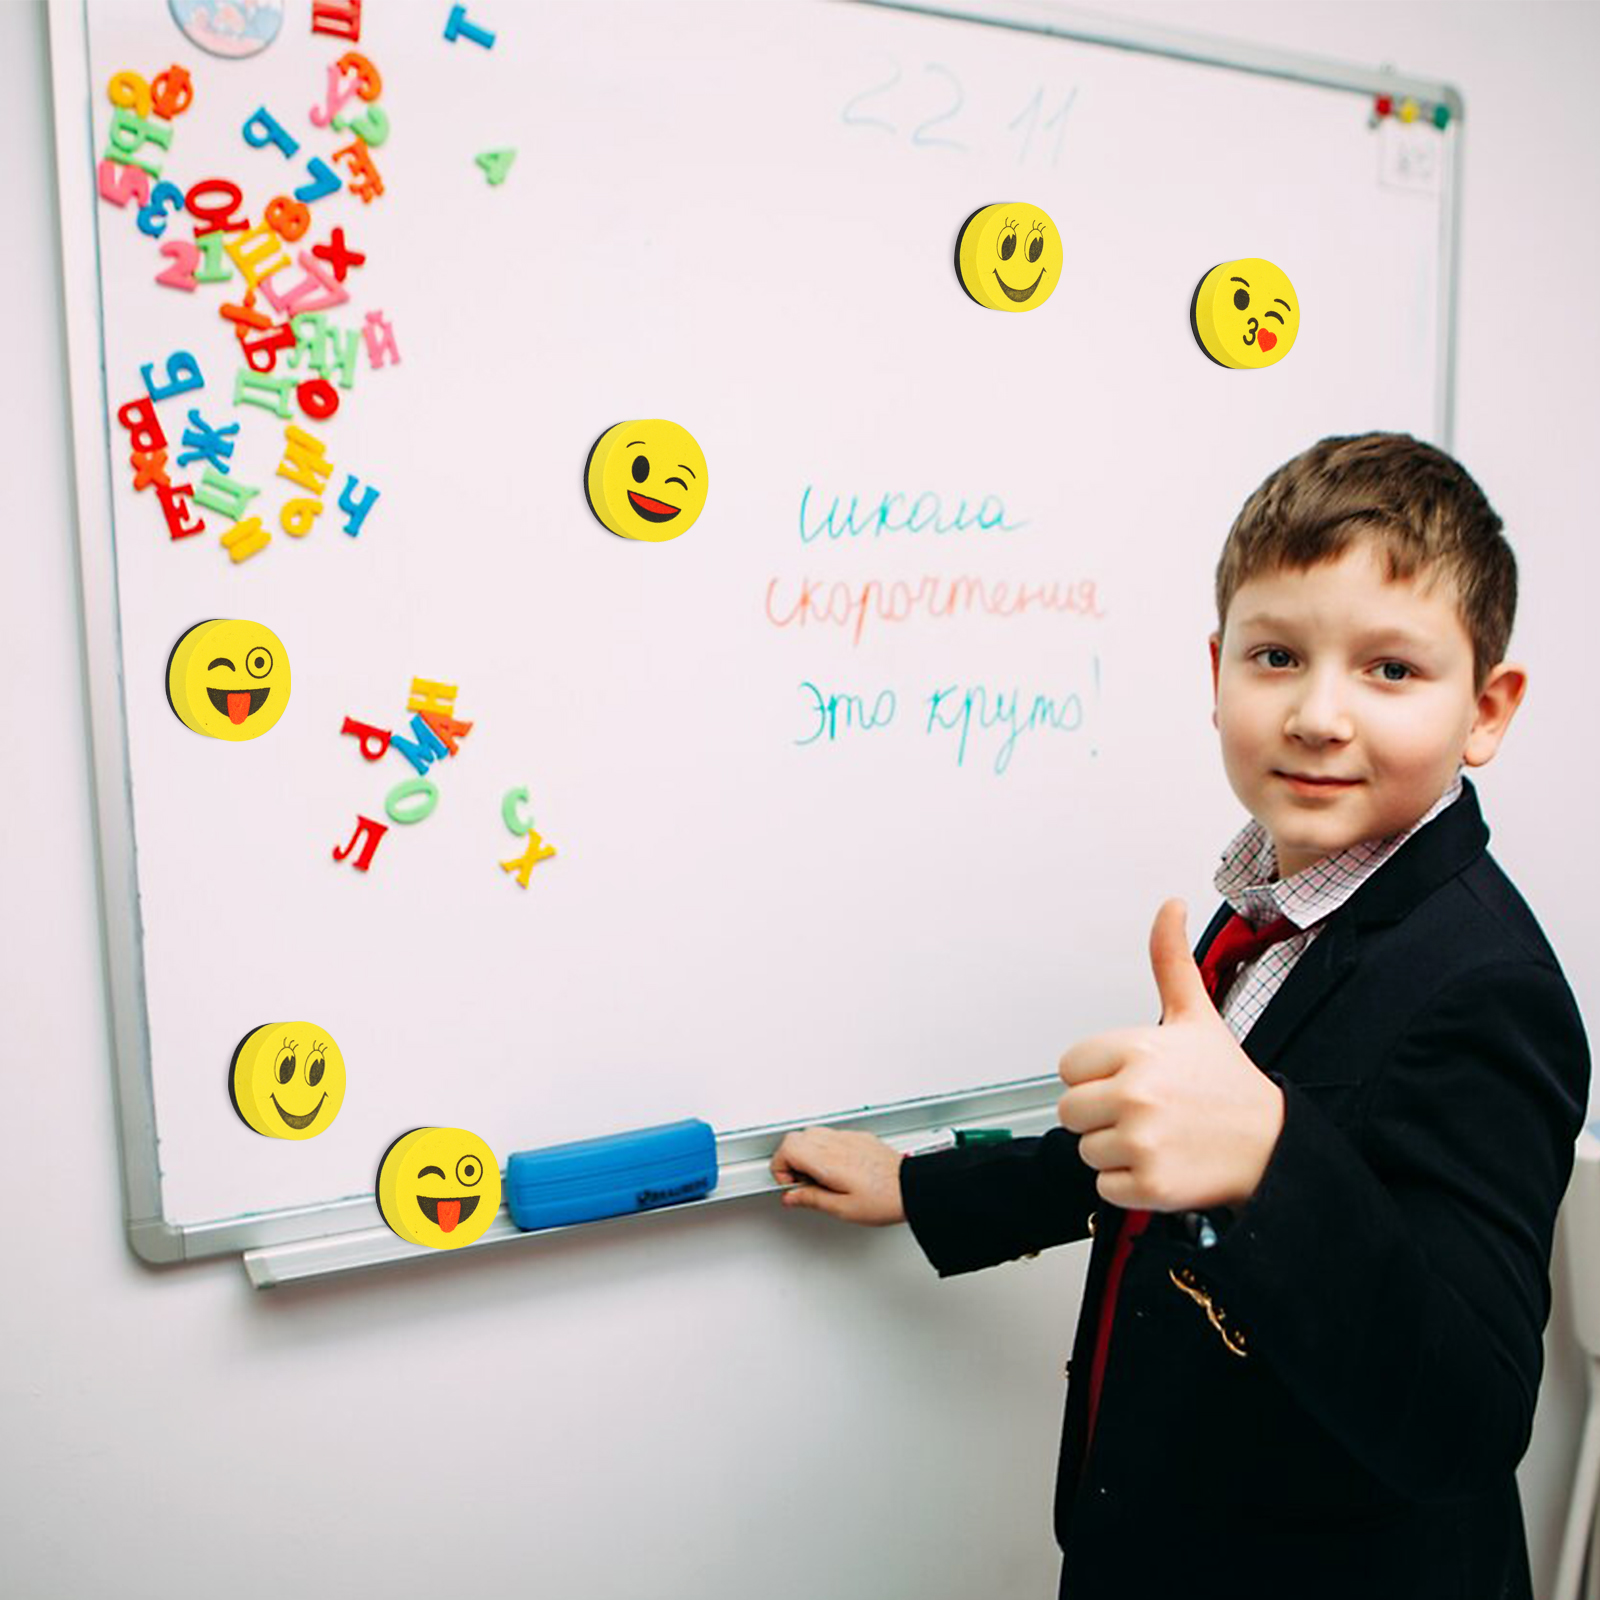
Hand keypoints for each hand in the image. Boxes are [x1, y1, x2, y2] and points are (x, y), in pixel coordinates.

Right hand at [772, 1127, 906, 1224]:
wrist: (912, 1187)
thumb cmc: (884, 1199)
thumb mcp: (842, 1208)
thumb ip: (811, 1199)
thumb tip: (791, 1196)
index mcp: (827, 1160)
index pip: (786, 1148)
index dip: (781, 1168)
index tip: (791, 1185)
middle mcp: (835, 1143)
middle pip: (795, 1138)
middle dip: (791, 1159)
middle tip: (803, 1182)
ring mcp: (847, 1137)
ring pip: (812, 1133)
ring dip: (807, 1153)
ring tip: (820, 1177)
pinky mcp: (858, 1137)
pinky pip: (831, 1135)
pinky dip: (825, 1149)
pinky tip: (837, 1169)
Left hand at [1057, 898, 1285, 1211]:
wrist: (1273, 1146)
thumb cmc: (1227, 1082)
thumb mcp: (1195, 1015)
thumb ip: (1170, 960)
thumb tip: (1169, 904)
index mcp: (1137, 1048)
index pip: (1070, 1067)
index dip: (1097, 1076)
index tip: (1134, 1079)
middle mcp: (1135, 1093)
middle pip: (1069, 1112)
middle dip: (1100, 1115)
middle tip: (1146, 1113)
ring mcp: (1141, 1140)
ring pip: (1086, 1150)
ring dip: (1115, 1150)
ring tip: (1160, 1137)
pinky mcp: (1147, 1184)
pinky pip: (1103, 1186)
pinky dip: (1128, 1183)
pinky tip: (1164, 1165)